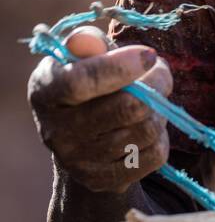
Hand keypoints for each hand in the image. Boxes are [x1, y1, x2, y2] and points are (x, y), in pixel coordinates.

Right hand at [28, 27, 173, 194]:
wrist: (78, 138)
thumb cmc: (86, 85)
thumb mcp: (80, 58)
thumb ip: (88, 44)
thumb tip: (89, 41)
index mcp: (45, 92)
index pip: (82, 82)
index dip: (121, 67)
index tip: (149, 54)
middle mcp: (57, 131)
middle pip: (127, 108)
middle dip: (158, 83)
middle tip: (161, 70)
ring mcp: (79, 161)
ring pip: (146, 130)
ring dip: (160, 109)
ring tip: (151, 99)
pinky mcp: (103, 180)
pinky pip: (154, 155)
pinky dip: (161, 136)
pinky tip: (147, 126)